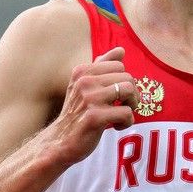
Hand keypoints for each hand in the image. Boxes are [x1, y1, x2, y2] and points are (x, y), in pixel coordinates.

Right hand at [48, 47, 138, 165]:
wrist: (60, 141)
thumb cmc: (77, 113)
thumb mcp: (84, 86)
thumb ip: (101, 67)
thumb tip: (121, 50)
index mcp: (83, 71)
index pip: (119, 65)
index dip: (123, 81)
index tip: (116, 96)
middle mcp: (84, 81)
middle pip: (127, 77)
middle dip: (131, 94)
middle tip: (122, 107)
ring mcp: (89, 99)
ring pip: (129, 90)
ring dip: (132, 106)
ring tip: (121, 115)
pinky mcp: (95, 117)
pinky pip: (126, 112)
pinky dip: (127, 122)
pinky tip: (116, 127)